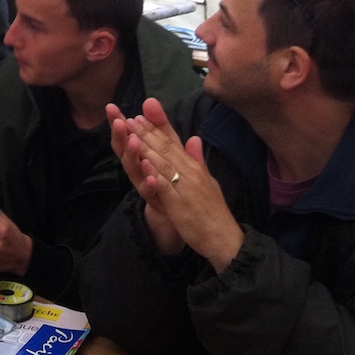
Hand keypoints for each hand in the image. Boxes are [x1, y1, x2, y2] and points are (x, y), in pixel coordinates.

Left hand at [125, 116, 243, 272]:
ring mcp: (185, 187)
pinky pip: (165, 186)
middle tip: (130, 118)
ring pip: (163, 163)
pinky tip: (143, 163)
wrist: (225, 238)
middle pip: (166, 149)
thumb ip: (198, 161)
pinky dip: (154, 174)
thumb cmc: (213, 212)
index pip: (172, 145)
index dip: (155, 130)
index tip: (140, 117)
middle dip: (147, 133)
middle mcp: (190, 173)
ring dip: (146, 147)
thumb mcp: (207, 182)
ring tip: (132, 133)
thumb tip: (194, 138)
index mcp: (194, 168)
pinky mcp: (180, 203)